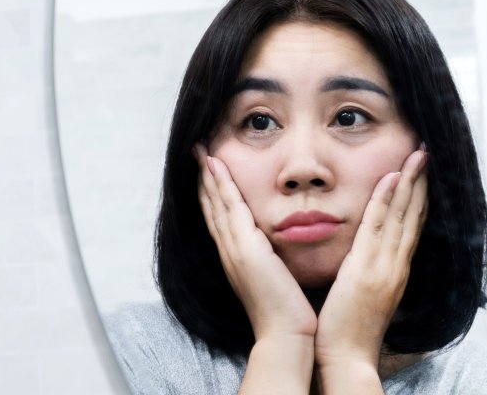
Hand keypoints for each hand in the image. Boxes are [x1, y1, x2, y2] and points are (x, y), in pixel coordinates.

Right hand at [195, 144, 316, 339]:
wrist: (287, 335)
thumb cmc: (289, 312)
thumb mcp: (279, 279)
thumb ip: (275, 261)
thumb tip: (281, 251)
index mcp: (237, 258)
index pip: (221, 219)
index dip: (213, 194)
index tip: (210, 172)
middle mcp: (229, 251)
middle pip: (211, 207)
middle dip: (204, 179)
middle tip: (197, 153)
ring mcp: (234, 248)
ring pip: (216, 202)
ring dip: (208, 175)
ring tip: (201, 151)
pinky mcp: (244, 247)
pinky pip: (229, 206)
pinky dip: (220, 183)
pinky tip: (216, 164)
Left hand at [314, 148, 427, 370]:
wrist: (345, 357)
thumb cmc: (349, 329)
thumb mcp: (365, 294)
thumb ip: (369, 271)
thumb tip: (364, 255)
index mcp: (396, 271)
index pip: (411, 226)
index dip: (419, 198)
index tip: (422, 173)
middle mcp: (396, 265)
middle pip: (414, 215)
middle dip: (421, 182)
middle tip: (426, 152)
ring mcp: (385, 266)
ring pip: (401, 215)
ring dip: (410, 182)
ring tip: (418, 154)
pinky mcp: (367, 269)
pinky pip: (378, 226)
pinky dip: (385, 200)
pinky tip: (390, 177)